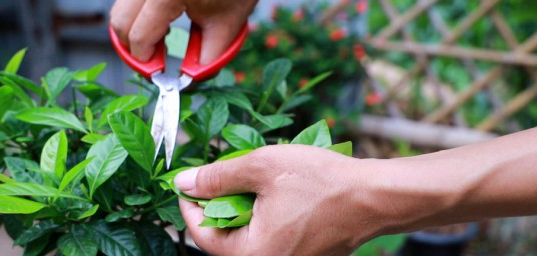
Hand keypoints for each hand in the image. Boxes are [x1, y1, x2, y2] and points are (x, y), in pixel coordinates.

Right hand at [110, 0, 256, 63]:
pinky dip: (138, 15)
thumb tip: (187, 80)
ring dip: (133, 30)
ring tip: (159, 40)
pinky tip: (160, 22)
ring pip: (121, 9)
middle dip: (132, 47)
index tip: (157, 74)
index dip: (145, 62)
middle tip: (153, 61)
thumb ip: (206, 61)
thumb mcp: (227, 27)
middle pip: (119, 21)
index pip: (139, 36)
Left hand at [174, 145, 385, 254]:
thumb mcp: (262, 168)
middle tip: (216, 177)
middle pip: (223, 238)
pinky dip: (260, 215)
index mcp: (254, 254)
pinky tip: (268, 192)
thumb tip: (184, 182)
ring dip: (239, 208)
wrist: (375, 197)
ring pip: (246, 236)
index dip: (189, 206)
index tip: (185, 182)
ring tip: (246, 180)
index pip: (201, 235)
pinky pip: (267, 238)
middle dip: (216, 205)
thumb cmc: (323, 182)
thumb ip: (218, 177)